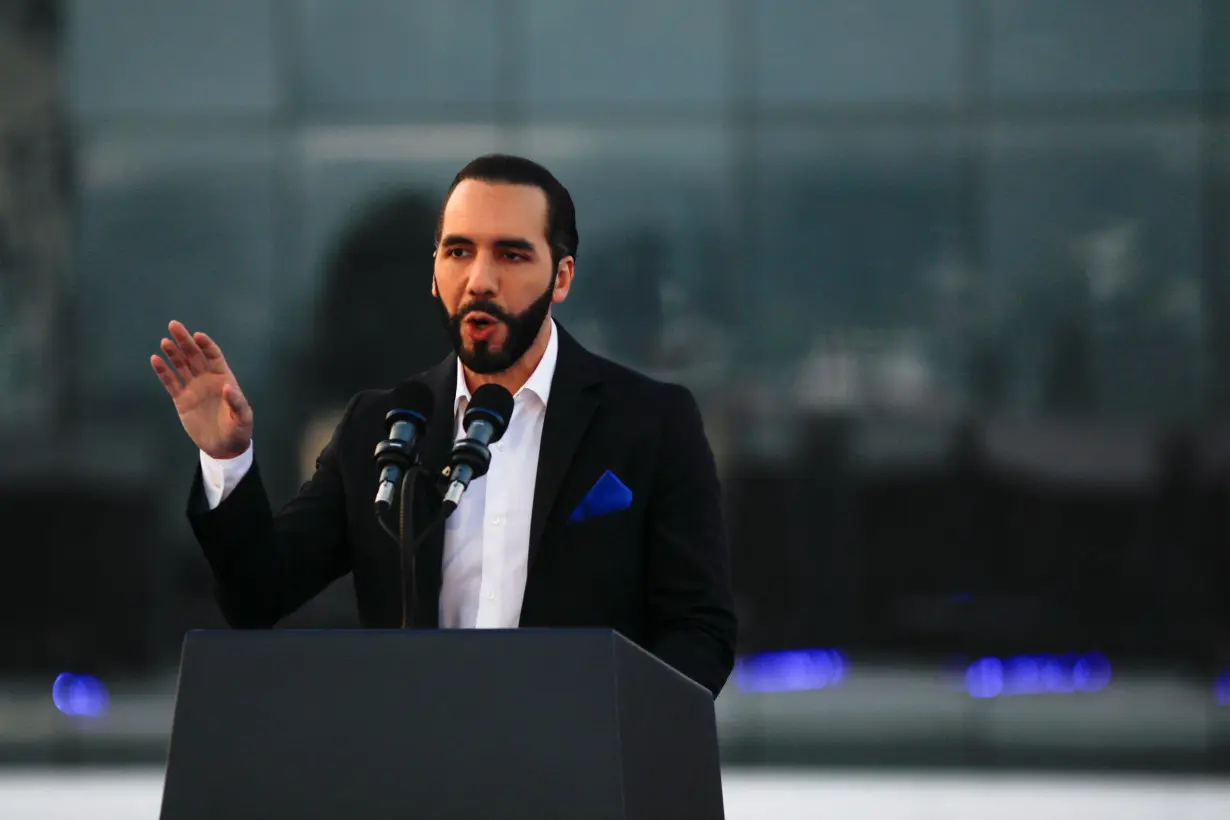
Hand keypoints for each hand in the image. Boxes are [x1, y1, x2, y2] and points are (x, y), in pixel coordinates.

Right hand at [151, 320, 252, 458]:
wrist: (223, 447)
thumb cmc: (238, 430)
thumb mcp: (242, 418)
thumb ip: (236, 402)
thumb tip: (227, 387)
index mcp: (224, 378)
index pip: (214, 356)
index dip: (206, 345)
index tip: (197, 336)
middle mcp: (207, 379)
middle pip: (194, 356)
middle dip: (185, 341)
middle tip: (174, 325)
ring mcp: (193, 388)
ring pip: (181, 366)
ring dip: (173, 353)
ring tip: (165, 341)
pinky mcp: (181, 400)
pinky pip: (171, 382)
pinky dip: (163, 372)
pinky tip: (155, 360)